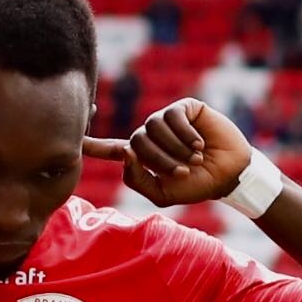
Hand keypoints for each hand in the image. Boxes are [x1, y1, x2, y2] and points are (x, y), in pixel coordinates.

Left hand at [82, 98, 252, 206]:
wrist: (228, 175)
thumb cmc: (196, 186)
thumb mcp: (161, 193)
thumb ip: (136, 179)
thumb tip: (126, 152)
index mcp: (141, 156)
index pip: (110, 149)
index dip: (92, 144)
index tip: (73, 139)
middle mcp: (150, 136)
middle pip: (136, 142)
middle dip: (159, 160)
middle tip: (184, 170)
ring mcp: (166, 121)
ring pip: (153, 129)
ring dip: (174, 148)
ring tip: (194, 158)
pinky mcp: (184, 109)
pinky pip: (173, 116)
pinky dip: (185, 134)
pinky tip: (199, 144)